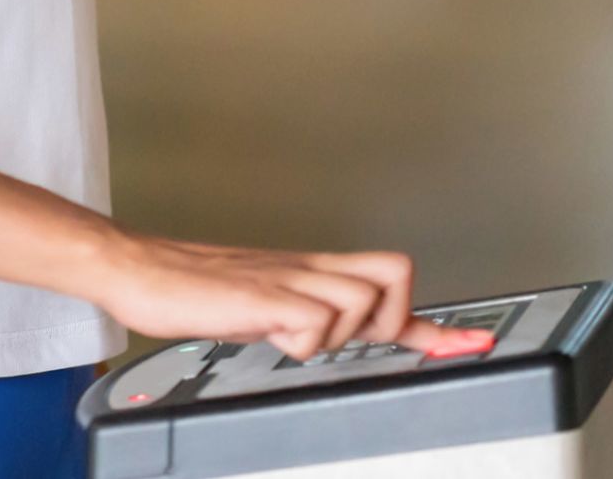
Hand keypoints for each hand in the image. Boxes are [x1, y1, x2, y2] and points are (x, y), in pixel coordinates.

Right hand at [87, 231, 492, 364]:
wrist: (139, 269)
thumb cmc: (193, 289)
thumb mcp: (265, 306)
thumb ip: (305, 318)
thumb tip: (331, 339)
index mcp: (314, 271)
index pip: (393, 283)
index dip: (437, 324)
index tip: (473, 345)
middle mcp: (310, 269)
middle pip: (397, 274)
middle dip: (389, 320)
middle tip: (352, 342)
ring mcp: (288, 279)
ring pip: (361, 301)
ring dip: (337, 334)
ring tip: (293, 336)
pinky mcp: (262, 297)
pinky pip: (312, 322)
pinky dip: (300, 341)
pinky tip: (269, 336)